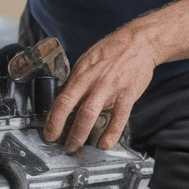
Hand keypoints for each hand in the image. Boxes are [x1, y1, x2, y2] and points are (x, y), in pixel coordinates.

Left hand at [43, 24, 159, 151]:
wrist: (139, 42)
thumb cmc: (111, 51)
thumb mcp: (86, 61)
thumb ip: (77, 81)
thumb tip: (66, 99)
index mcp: (81, 75)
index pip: (63, 100)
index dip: (54, 120)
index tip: (49, 133)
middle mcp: (94, 83)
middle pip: (76, 111)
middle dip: (67, 132)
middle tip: (62, 146)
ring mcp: (111, 90)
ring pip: (93, 115)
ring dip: (82, 135)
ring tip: (76, 146)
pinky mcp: (128, 95)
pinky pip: (119, 119)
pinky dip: (111, 134)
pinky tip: (104, 144)